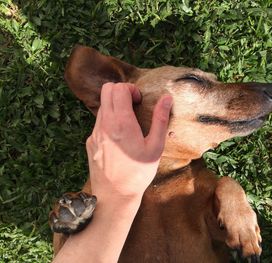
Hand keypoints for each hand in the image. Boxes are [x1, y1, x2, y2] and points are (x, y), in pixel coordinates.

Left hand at [86, 82, 171, 200]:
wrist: (115, 196)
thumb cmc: (138, 173)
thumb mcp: (155, 147)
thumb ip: (160, 120)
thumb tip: (167, 98)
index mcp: (122, 123)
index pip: (118, 88)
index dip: (131, 89)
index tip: (139, 101)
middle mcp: (104, 124)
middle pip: (106, 90)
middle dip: (121, 91)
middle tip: (133, 105)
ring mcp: (94, 133)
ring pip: (102, 106)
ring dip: (115, 106)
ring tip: (128, 122)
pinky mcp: (89, 142)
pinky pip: (98, 122)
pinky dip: (109, 120)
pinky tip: (119, 137)